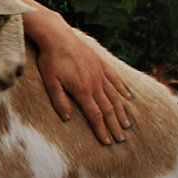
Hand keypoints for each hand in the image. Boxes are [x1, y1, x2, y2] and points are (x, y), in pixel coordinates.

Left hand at [22, 0, 130, 144]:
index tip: (107, 141)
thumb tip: (68, 118)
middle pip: (108, 108)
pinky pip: (114, 79)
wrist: (57, 36)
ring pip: (114, 96)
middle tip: (121, 139)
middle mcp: (95, 83)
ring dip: (121, 111)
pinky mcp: (100, 63)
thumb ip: (60, 101)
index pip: (95, 115)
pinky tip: (127, 97)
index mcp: (82, 90)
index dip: (101, 129)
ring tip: (126, 124)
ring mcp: (100, 72)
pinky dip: (121, 89)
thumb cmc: (51, 60)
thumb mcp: (50, 83)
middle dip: (114, 125)